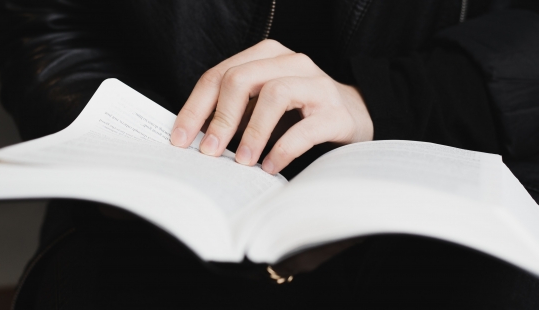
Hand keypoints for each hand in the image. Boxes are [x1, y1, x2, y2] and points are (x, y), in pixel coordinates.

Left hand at [170, 40, 373, 173]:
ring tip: (241, 161)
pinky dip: (282, 149)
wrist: (358, 115)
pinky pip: (305, 128)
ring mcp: (317, 85)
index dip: (195, 108)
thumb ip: (233, 111)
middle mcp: (291, 62)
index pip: (219, 75)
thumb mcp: (262, 105)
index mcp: (266, 56)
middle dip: (220, 118)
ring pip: (274, 94)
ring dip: (252, 132)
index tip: (180, 139)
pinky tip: (270, 166)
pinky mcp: (337, 113)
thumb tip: (192, 139)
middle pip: (241, 79)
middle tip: (209, 151)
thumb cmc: (299, 113)